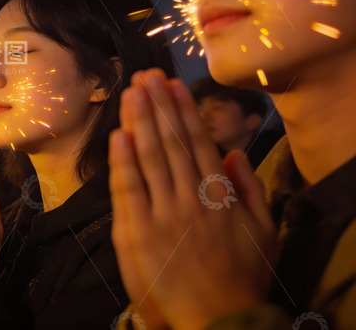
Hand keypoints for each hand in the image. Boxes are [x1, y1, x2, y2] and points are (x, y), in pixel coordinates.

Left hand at [109, 69, 276, 329]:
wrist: (219, 320)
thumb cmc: (242, 276)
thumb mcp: (263, 230)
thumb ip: (251, 188)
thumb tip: (233, 151)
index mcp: (219, 194)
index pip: (197, 142)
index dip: (183, 110)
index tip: (172, 83)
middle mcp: (190, 198)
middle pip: (170, 142)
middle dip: (157, 105)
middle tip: (146, 76)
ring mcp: (163, 214)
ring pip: (149, 158)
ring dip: (140, 122)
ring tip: (132, 92)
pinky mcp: (138, 233)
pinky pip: (128, 190)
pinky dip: (122, 161)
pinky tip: (118, 134)